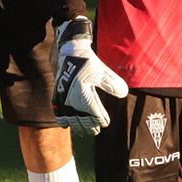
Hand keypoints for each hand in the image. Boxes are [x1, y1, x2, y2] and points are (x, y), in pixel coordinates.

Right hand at [53, 17, 128, 133]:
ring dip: (77, 126)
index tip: (105, 123)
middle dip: (89, 126)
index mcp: (83, 94)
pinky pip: (57, 110)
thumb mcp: (102, 71)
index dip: (101, 120)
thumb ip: (112, 83)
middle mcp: (71, 98)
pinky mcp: (57, 93)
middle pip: (82, 118)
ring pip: (70, 117)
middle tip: (96, 131)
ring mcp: (62, 97)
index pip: (94, 113)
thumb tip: (124, 94)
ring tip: (84, 131)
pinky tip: (65, 125)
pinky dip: (61, 119)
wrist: (70, 50)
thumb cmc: (88, 61)